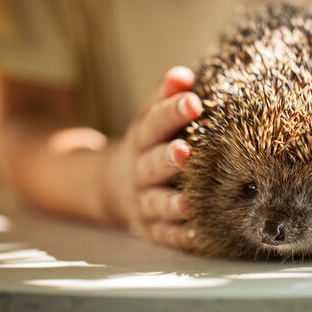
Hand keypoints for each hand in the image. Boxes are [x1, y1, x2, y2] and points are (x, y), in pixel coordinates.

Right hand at [102, 66, 200, 249]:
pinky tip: (197, 236)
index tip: (193, 100)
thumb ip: (165, 98)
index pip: (155, 122)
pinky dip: (178, 237)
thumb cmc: (148, 144)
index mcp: (141, 140)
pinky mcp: (150, 228)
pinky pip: (163, 235)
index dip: (172, 111)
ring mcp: (142, 202)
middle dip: (168, 159)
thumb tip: (185, 74)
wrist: (114, 184)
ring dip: (172, 204)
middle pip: (152, 165)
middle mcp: (139, 172)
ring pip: (155, 203)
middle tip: (186, 151)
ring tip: (189, 203)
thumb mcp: (149, 119)